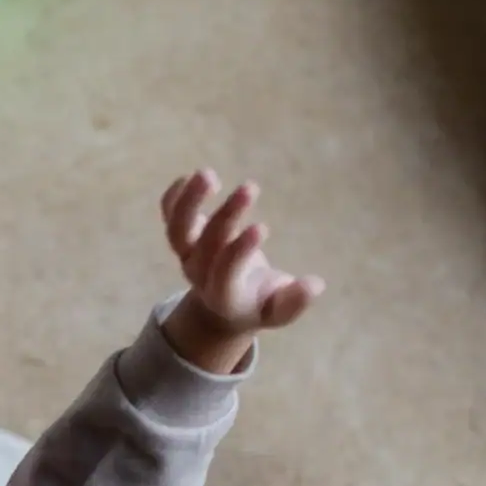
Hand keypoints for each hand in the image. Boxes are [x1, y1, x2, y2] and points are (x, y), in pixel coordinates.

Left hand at [159, 172, 323, 372]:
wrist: (222, 306)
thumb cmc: (258, 304)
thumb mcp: (278, 310)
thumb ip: (294, 301)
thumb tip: (316, 285)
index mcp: (223, 295)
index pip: (224, 273)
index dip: (239, 251)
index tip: (261, 228)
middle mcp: (200, 274)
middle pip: (205, 245)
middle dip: (226, 217)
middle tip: (249, 188)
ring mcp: (188, 254)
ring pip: (177, 229)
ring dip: (189, 202)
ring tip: (209, 175)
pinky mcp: (183, 236)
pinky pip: (169, 215)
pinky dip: (175, 196)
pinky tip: (191, 176)